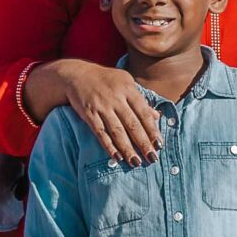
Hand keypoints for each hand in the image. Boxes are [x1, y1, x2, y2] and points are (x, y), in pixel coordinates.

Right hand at [41, 60, 163, 165]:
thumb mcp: (126, 83)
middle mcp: (116, 98)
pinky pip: (100, 132)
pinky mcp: (89, 113)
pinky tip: (117, 157)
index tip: (159, 145)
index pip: (144, 113)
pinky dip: (109, 146)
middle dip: (143, 143)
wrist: (77, 74)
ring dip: (127, 148)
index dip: (152, 130)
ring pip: (117, 131)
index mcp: (128, 89)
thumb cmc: (106, 80)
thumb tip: (157, 116)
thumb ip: (141, 100)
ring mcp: (102, 106)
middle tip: (152, 158)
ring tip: (136, 162)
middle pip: (132, 124)